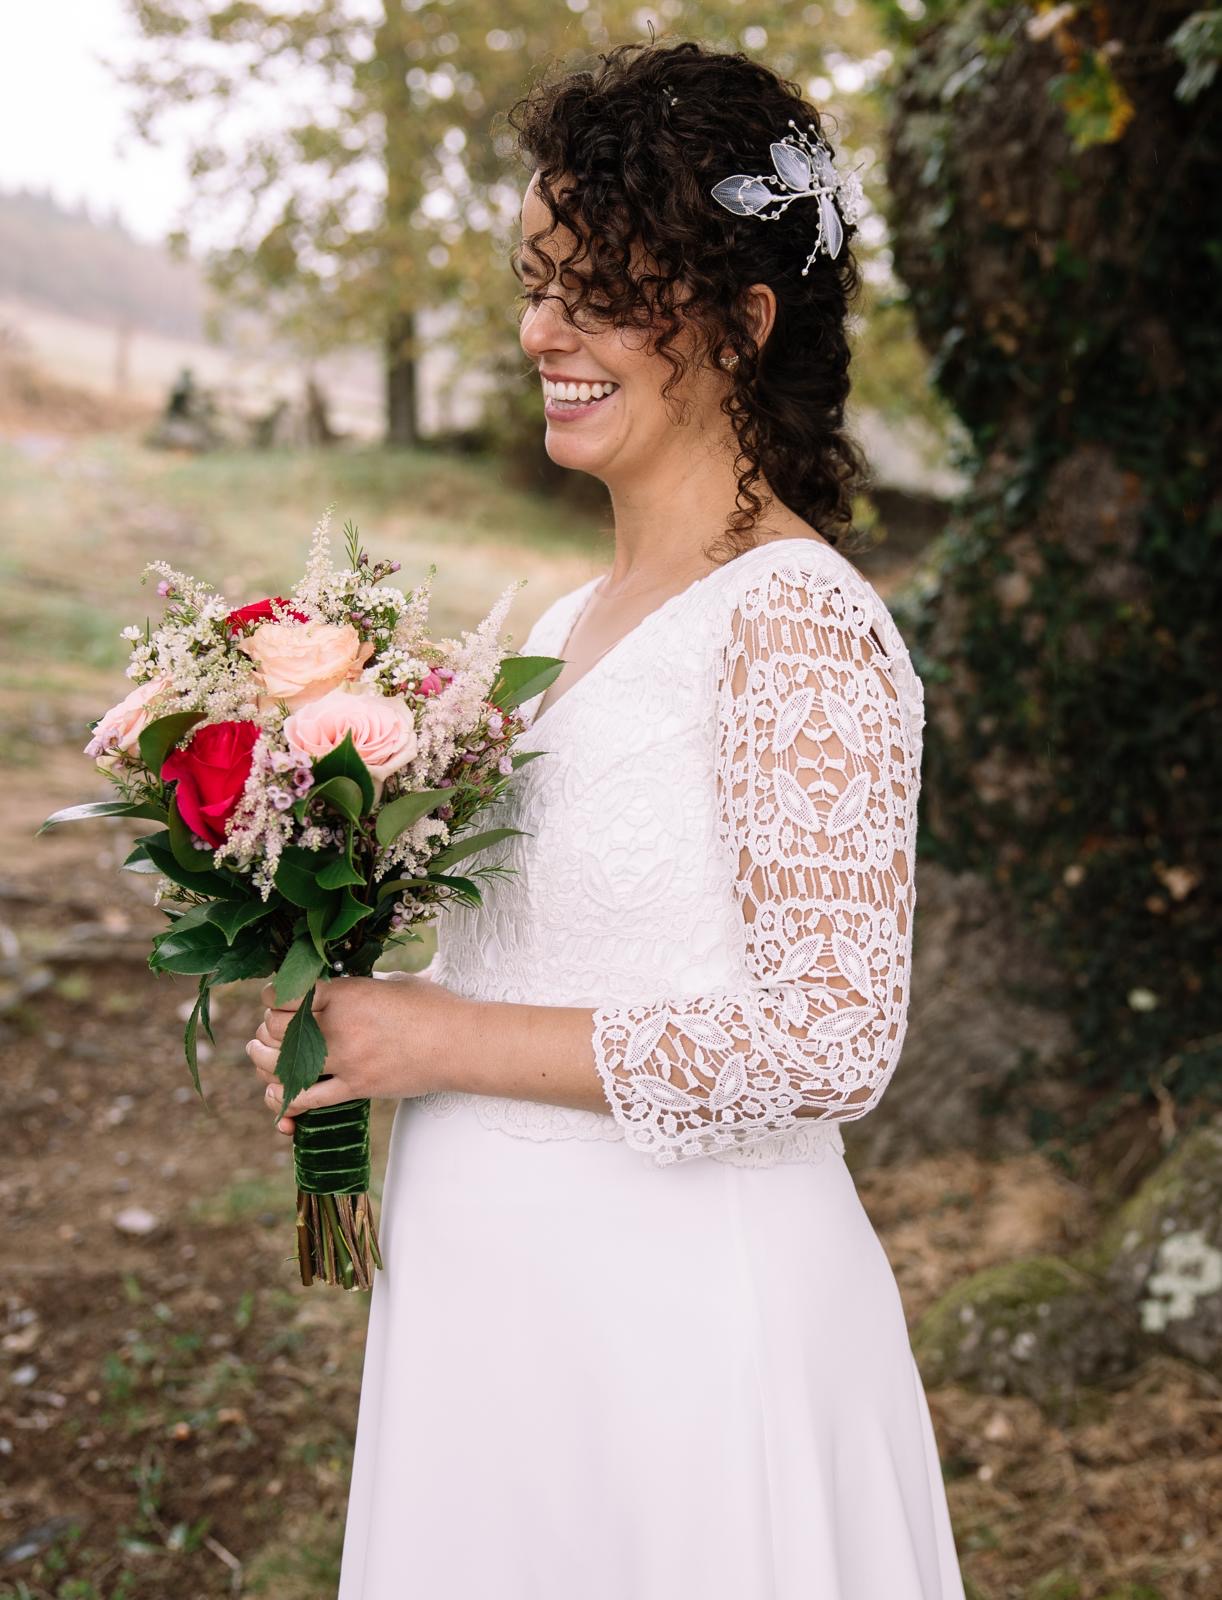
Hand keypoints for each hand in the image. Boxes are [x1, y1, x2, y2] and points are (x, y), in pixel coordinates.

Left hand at [245, 971, 462, 1135]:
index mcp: (347, 992)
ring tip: (259, 1055)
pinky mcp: (356, 1088)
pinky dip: (285, 1102)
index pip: (286, 994)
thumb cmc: (434, 1007)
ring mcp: (347, 1060)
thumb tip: (345, 989)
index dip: (272, 996)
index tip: (274, 998)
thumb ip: (361, 987)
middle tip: (267, 1031)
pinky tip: (277, 1096)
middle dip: (264, 1030)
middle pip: (275, 1030)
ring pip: (282, 1066)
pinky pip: (308, 1100)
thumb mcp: (393, 983)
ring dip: (262, 1062)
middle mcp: (340, 1026)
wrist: (459, 1043)